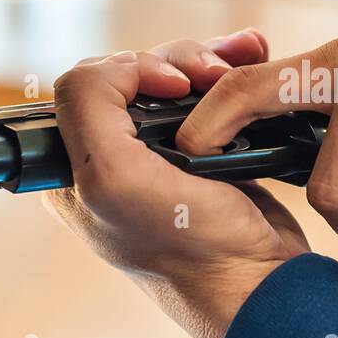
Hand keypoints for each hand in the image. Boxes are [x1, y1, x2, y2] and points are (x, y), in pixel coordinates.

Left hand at [46, 30, 308, 337]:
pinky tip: (255, 57)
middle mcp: (113, 158)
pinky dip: (233, 72)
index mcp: (76, 166)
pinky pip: (210, 95)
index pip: (87, 84)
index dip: (131, 71)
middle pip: (135, 73)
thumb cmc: (189, 247)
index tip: (174, 87)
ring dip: (212, 60)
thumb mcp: (114, 176)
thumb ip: (88, 105)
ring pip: (176, 77)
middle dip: (180, 63)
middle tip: (217, 74)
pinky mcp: (207, 153)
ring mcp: (163, 155)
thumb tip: (120, 65)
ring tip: (248, 58)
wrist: (261, 280)